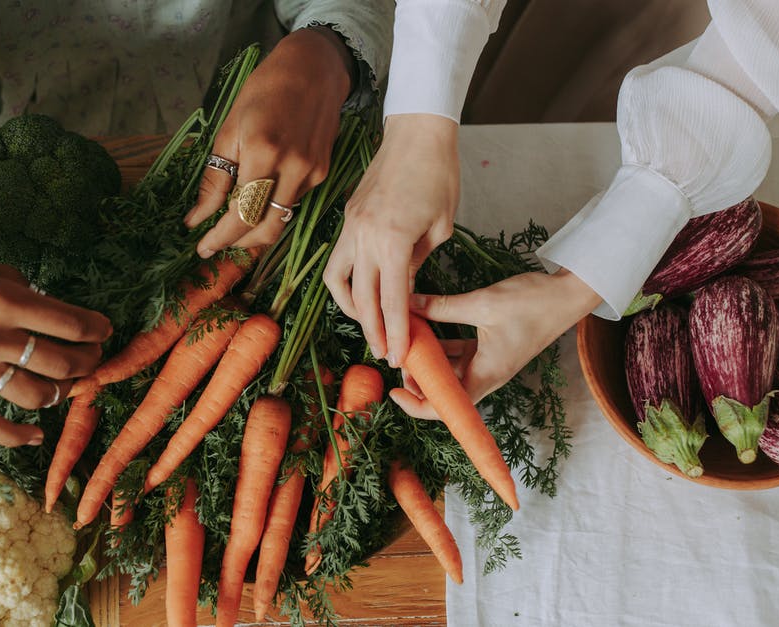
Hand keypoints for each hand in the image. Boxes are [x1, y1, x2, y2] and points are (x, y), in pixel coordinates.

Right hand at [0, 227, 111, 447]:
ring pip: (35, 396)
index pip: (70, 323)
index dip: (97, 329)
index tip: (104, 330)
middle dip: (88, 362)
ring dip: (62, 393)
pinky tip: (36, 435)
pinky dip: (16, 436)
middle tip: (93, 357)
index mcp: (5, 301)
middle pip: (61, 362)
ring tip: (67, 384)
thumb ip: (25, 292)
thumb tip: (55, 314)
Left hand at [185, 26, 354, 256]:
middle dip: (238, 243)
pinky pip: (293, 202)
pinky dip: (271, 207)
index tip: (202, 247)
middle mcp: (294, 169)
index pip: (241, 215)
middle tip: (214, 243)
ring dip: (254, 228)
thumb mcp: (230, 130)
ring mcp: (313, 173)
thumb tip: (197, 217)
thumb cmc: (265, 90)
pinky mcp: (323, 173)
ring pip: (280, 219)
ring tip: (231, 224)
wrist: (313, 68)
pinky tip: (258, 197)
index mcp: (264, 154)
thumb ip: (215, 178)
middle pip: (265, 230)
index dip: (220, 238)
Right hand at [325, 113, 459, 367]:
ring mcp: (351, 226)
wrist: (417, 133)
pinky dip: (346, 281)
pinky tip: (360, 292)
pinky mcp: (347, 218)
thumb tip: (404, 290)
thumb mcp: (440, 227)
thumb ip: (418, 263)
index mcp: (393, 240)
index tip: (398, 356)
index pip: (392, 300)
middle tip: (384, 353)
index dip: (396, 333)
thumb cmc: (439, 175)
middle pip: (362, 298)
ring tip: (368, 326)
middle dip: (374, 331)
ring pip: (338, 281)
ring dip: (352, 309)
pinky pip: (339, 259)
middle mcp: (364, 236)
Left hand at [390, 270, 602, 419]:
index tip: (394, 390)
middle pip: (443, 391)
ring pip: (449, 372)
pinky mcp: (489, 349)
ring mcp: (488, 363)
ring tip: (406, 340)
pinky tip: (423, 327)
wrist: (568, 295)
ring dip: (427, 360)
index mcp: (486, 375)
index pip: (445, 408)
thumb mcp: (482, 303)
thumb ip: (442, 307)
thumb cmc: (533, 303)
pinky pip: (458, 355)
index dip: (416, 405)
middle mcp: (486, 375)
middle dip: (417, 378)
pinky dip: (440, 345)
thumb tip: (406, 305)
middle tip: (397, 353)